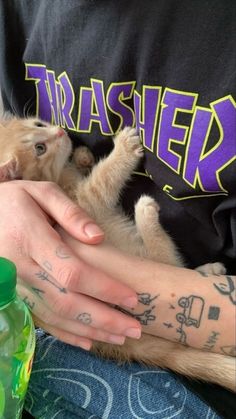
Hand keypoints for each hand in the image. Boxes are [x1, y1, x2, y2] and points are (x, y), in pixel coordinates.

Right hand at [0, 180, 140, 348]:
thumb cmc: (15, 200)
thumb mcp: (42, 192)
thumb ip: (70, 213)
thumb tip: (98, 237)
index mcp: (32, 240)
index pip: (73, 271)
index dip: (103, 288)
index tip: (131, 298)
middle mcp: (23, 269)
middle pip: (67, 301)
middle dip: (104, 318)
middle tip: (135, 329)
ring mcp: (18, 286)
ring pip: (56, 315)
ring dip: (89, 330)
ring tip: (119, 338)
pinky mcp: (17, 294)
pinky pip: (41, 318)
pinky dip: (65, 333)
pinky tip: (87, 341)